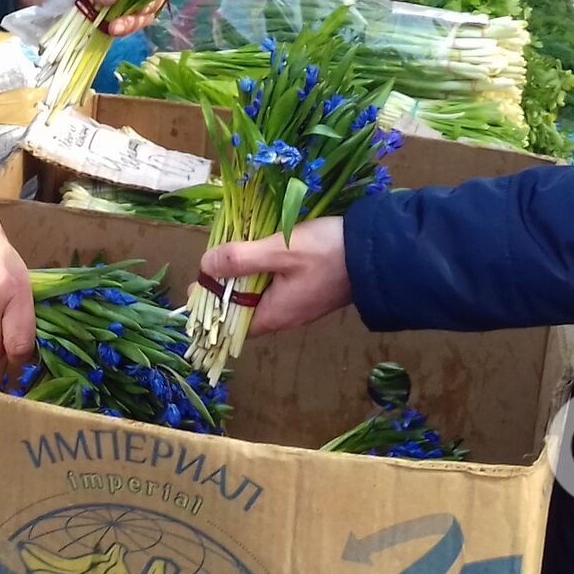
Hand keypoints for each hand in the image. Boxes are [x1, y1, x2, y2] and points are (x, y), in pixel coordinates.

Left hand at [20, 0, 165, 36]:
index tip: (142, 6)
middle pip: (143, 7)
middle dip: (138, 17)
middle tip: (121, 23)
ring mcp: (108, 11)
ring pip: (132, 22)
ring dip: (128, 28)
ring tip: (113, 29)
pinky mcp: (96, 27)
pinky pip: (114, 34)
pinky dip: (115, 36)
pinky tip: (108, 35)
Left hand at [200, 217, 351, 336]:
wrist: (378, 252)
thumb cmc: (327, 253)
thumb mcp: (280, 251)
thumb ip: (241, 258)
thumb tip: (205, 267)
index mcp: (275, 314)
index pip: (230, 324)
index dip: (209, 307)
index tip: (195, 284)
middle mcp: (284, 315)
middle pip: (242, 309)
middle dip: (224, 289)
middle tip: (210, 262)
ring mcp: (298, 303)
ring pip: (258, 295)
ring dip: (243, 277)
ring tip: (228, 252)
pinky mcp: (308, 288)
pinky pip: (275, 286)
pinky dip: (261, 272)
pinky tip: (257, 250)